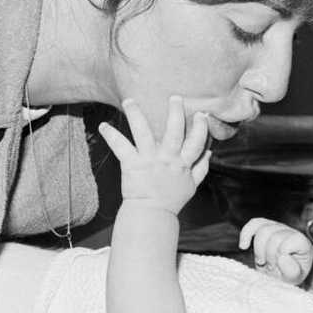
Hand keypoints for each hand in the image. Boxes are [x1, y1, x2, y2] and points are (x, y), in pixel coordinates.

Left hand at [98, 96, 209, 214]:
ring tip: (129, 101)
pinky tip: (103, 126)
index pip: (196, 143)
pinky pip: (121, 147)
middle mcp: (167, 159)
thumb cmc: (171, 200)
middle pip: (174, 132)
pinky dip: (111, 136)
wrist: (151, 215)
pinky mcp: (132, 165)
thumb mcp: (192, 185)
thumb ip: (201, 168)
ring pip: (144, 134)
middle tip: (175, 97)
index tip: (202, 114)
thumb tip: (209, 152)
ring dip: (136, 116)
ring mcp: (149, 161)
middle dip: (175, 113)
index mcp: (182, 164)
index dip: (201, 128)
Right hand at [239, 217, 312, 284]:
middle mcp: (291, 232)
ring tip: (263, 261)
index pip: (286, 244)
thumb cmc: (290, 275)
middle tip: (271, 267)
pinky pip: (254, 223)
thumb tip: (283, 257)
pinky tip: (244, 246)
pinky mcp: (266, 226)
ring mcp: (278, 227)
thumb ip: (292, 271)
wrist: (284, 273)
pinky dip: (246, 234)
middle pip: (273, 237)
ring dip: (258, 249)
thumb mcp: (295, 278)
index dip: (279, 258)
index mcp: (302, 243)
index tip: (280, 268)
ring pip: (262, 230)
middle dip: (268, 255)